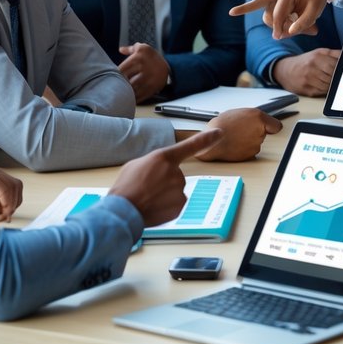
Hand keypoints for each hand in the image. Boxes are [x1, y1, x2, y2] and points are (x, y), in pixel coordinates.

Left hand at [0, 163, 23, 221]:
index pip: (8, 190)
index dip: (8, 206)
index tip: (2, 218)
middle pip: (15, 187)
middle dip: (12, 205)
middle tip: (3, 218)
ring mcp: (2, 174)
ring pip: (17, 189)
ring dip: (13, 203)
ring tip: (2, 214)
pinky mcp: (3, 179)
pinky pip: (14, 190)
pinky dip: (11, 201)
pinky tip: (2, 209)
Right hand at [109, 129, 225, 225]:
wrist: (122, 211)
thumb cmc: (125, 187)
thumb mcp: (137, 164)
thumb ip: (155, 163)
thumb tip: (159, 169)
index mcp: (164, 157)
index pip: (190, 145)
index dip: (206, 138)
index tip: (219, 132)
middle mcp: (175, 172)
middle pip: (174, 175)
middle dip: (163, 181)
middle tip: (146, 187)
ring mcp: (180, 189)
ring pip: (175, 190)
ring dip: (164, 194)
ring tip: (147, 197)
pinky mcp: (181, 205)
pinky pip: (175, 203)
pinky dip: (166, 206)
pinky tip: (153, 206)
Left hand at [118, 43, 169, 101]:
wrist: (168, 67)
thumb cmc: (153, 58)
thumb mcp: (144, 49)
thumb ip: (130, 49)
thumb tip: (121, 49)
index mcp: (138, 58)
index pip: (120, 69)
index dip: (116, 74)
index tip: (115, 76)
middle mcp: (143, 68)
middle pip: (125, 79)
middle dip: (121, 82)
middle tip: (119, 83)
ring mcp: (148, 79)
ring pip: (131, 88)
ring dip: (127, 90)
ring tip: (125, 89)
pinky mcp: (152, 88)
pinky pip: (139, 95)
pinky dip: (134, 97)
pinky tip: (132, 95)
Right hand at [192, 107, 283, 161]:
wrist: (210, 142)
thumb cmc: (219, 126)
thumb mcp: (238, 113)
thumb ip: (251, 118)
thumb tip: (255, 121)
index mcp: (258, 117)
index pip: (276, 125)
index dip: (271, 127)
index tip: (270, 128)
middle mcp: (260, 131)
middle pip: (263, 134)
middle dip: (254, 132)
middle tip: (241, 130)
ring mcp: (256, 144)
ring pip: (256, 143)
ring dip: (249, 141)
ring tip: (235, 137)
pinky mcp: (250, 154)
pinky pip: (250, 151)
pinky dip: (244, 149)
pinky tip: (235, 145)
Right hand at [229, 0, 342, 39]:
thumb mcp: (316, 8)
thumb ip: (304, 22)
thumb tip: (288, 33)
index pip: (278, 13)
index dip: (279, 28)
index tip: (279, 37)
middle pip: (269, 15)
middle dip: (282, 27)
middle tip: (310, 30)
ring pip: (268, 14)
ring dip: (280, 24)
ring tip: (307, 26)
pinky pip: (262, 5)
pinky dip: (250, 9)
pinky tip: (231, 12)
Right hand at [274, 49, 340, 96]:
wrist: (286, 70)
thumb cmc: (305, 61)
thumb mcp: (319, 53)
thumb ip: (333, 53)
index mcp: (317, 57)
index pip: (336, 65)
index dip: (342, 69)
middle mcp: (312, 67)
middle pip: (333, 75)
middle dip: (337, 77)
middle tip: (340, 77)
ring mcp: (308, 79)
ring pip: (328, 85)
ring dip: (332, 84)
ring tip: (331, 81)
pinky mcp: (306, 90)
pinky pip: (322, 92)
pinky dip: (325, 90)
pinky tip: (324, 85)